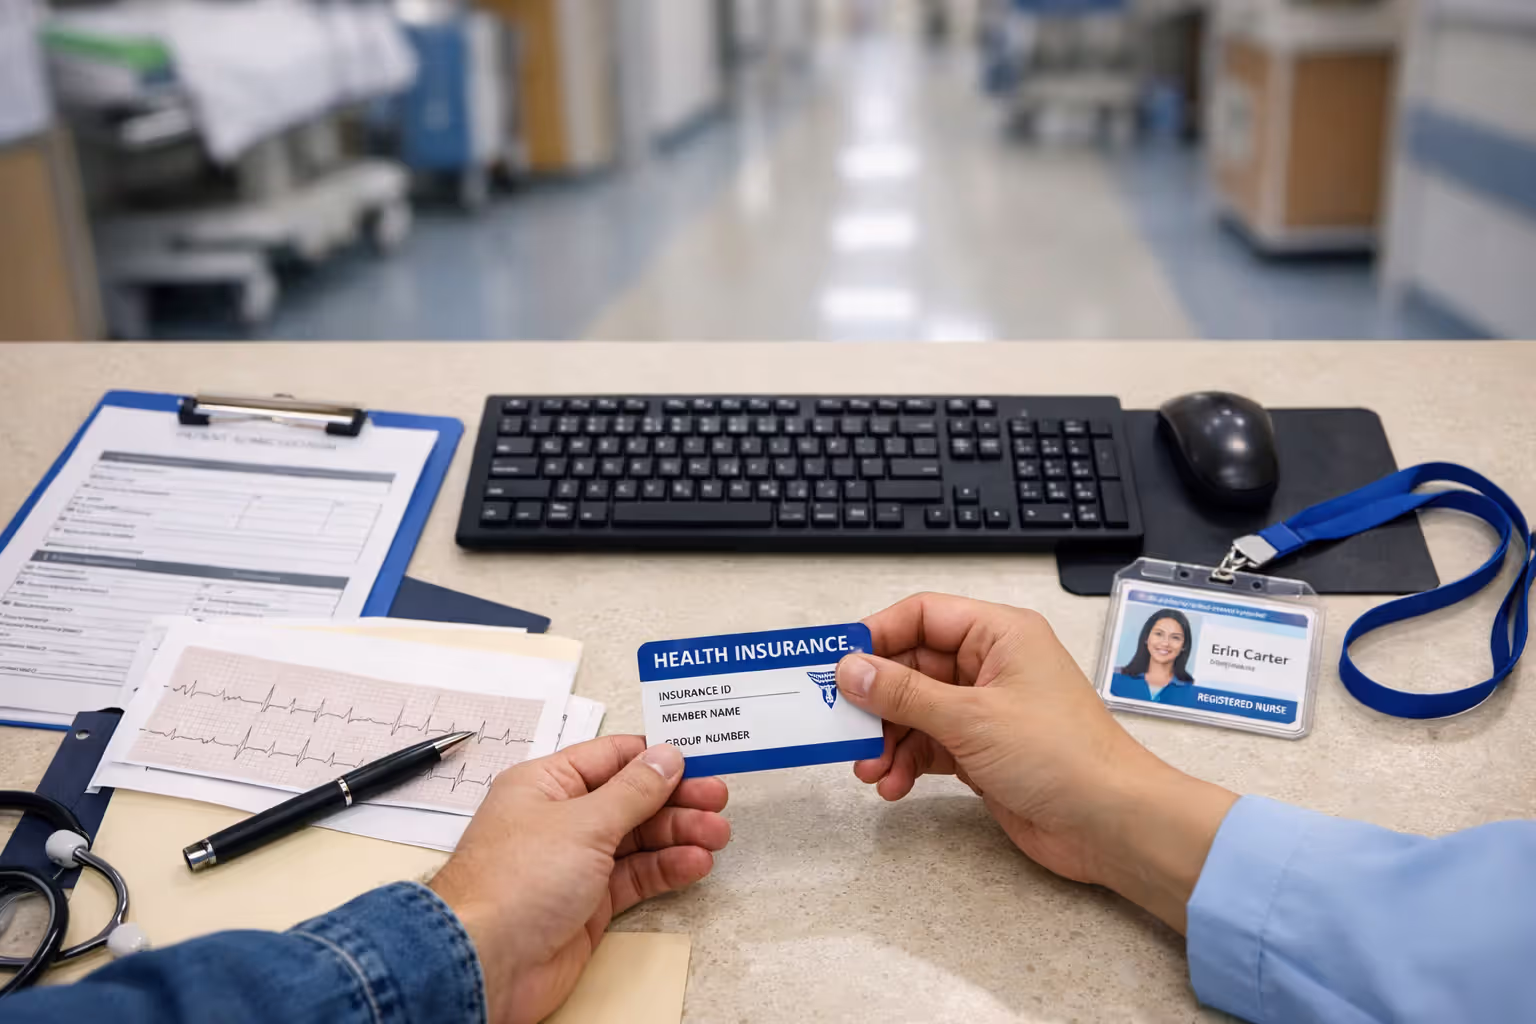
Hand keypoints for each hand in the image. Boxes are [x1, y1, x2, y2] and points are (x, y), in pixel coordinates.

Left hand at [429, 737, 729, 1023]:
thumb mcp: (584, 822)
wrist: (485, 963)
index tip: (697, 759)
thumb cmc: (511, 885)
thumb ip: (633, 791)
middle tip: (717, 799)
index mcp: (547, 785)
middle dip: (676, 799)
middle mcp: (560, 820)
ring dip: (678, 835)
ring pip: (637, 840)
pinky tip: (694, 863)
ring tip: (716, 835)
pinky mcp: (587, 904)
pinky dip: (666, 869)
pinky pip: (635, 877)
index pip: (611, 758)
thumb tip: (665, 758)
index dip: (655, 758)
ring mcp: (574, 863)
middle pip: (630, 799)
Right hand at [836, 593, 1235, 932]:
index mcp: (999, 634)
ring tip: (868, 768)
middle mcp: (991, 665)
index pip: (922, 615)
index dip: (877, 636)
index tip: (837, 663)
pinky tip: (892, 785)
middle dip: (876, 700)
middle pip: (912, 667)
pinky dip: (906, 763)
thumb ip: (904, 693)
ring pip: (915, 711)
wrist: (1111, 824)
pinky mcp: (983, 750)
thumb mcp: (971, 717)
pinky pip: (929, 745)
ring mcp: (986, 709)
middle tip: (842, 724)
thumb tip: (851, 668)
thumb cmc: (1063, 756)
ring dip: (887, 738)